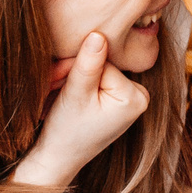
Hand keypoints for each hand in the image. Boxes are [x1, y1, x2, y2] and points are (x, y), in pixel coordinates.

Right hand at [27, 31, 148, 180]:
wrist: (57, 158)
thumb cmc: (66, 131)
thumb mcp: (76, 94)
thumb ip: (88, 64)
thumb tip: (98, 34)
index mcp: (135, 96)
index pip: (103, 61)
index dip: (76, 67)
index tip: (56, 81)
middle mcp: (138, 95)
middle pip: (101, 63)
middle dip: (73, 70)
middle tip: (53, 84)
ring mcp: (128, 97)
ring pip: (95, 69)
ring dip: (71, 75)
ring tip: (55, 90)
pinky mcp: (116, 99)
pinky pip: (96, 78)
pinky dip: (77, 83)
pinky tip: (64, 92)